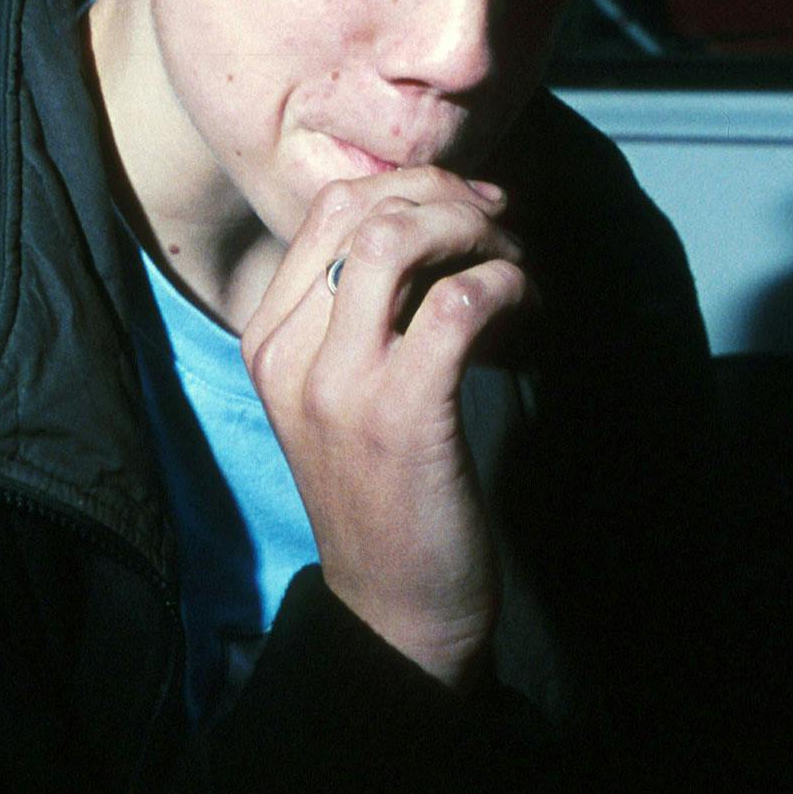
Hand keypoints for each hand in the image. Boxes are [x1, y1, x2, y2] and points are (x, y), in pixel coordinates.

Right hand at [241, 168, 527, 686]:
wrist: (393, 605)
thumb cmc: (382, 492)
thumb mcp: (337, 394)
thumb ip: (358, 314)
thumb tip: (432, 226)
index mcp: (267, 340)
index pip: (328, 211)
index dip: (410, 188)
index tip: (468, 209)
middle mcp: (288, 353)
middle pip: (364, 210)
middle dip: (449, 197)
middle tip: (503, 226)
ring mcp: (339, 383)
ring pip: (401, 239)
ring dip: (477, 231)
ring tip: (513, 261)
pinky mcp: (402, 413)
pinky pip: (459, 302)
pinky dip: (506, 285)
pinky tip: (525, 307)